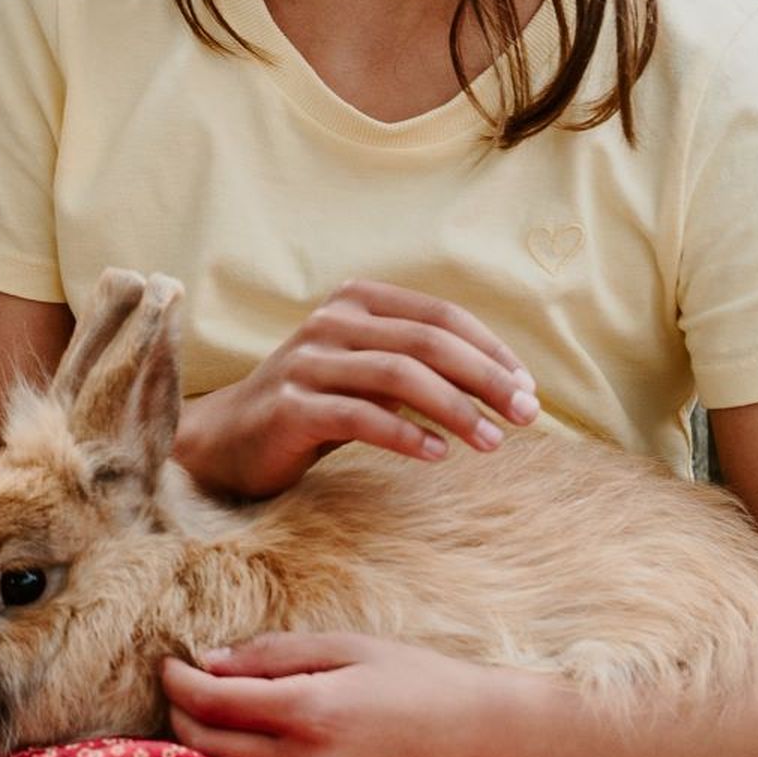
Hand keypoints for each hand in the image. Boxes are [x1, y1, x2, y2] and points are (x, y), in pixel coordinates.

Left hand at [159, 628, 531, 756]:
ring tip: (205, 714)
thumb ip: (273, 655)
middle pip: (206, 747)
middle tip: (182, 685)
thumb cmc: (419, 681)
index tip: (168, 663)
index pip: (212, 704)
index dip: (178, 682)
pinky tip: (237, 751)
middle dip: (183, 714)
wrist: (484, 740)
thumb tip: (208, 663)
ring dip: (203, 749)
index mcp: (310, 713)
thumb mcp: (347, 647)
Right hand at [171, 279, 538, 499]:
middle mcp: (330, 322)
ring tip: (491, 442)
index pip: (441, 316)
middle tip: (526, 416)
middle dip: (485, 379)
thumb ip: (421, 367)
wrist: (229, 441)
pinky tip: (436, 455)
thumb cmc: (317, 406)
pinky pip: (358, 415)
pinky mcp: (288, 406)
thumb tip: (509, 388)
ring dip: (455, 409)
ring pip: (398, 375)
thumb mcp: (370, 375)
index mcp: (356, 301)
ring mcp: (306, 362)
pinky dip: (404, 434)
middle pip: (426, 342)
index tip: (528, 391)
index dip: (492, 351)